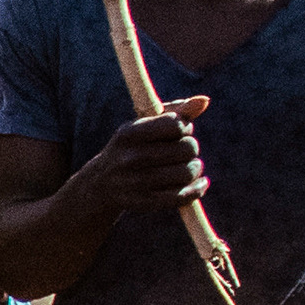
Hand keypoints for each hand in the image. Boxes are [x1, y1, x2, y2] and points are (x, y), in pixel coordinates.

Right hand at [80, 96, 210, 216]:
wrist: (100, 185)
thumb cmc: (131, 148)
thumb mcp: (144, 126)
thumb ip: (175, 112)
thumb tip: (204, 101)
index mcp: (129, 134)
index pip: (176, 125)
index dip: (184, 127)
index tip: (179, 132)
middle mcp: (130, 158)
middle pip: (187, 148)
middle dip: (190, 148)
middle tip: (182, 152)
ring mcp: (136, 182)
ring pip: (187, 172)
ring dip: (195, 168)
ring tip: (188, 167)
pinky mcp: (143, 202)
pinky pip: (181, 196)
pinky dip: (197, 189)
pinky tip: (201, 183)